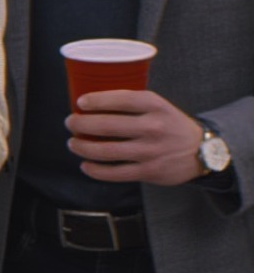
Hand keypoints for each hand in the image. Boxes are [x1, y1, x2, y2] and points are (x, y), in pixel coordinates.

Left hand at [68, 90, 207, 185]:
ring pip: (106, 151)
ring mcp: (151, 151)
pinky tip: (85, 165)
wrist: (202, 151)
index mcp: (156, 106)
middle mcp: (154, 127)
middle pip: (107, 126)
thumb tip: (88, 102)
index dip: (97, 100)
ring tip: (73, 143)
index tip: (80, 102)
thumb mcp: (159, 106)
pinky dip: (95, 170)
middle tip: (70, 123)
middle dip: (81, 124)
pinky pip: (114, 173)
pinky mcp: (149, 171)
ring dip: (82, 147)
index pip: (122, 99)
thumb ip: (131, 104)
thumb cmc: (169, 125)